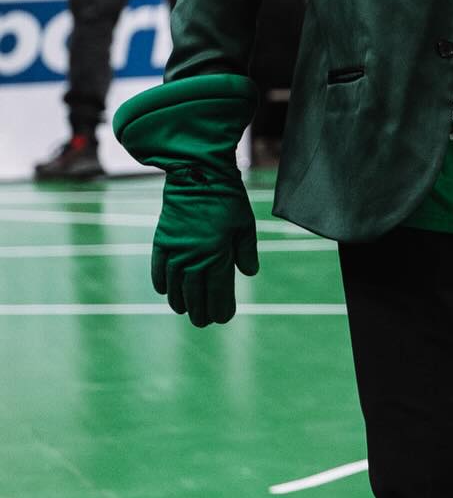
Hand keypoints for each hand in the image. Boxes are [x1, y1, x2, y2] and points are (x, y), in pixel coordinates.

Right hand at [151, 162, 258, 327]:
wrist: (197, 175)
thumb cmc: (227, 199)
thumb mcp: (245, 226)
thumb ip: (246, 252)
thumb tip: (248, 274)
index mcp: (216, 256)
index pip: (218, 292)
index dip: (220, 308)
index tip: (223, 318)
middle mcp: (193, 258)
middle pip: (195, 294)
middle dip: (200, 311)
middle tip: (203, 323)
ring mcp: (175, 251)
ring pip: (175, 286)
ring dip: (180, 301)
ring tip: (185, 311)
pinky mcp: (162, 241)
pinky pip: (159, 269)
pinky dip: (161, 282)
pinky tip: (165, 292)